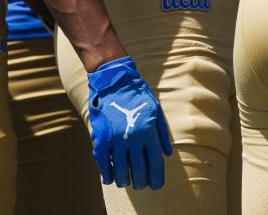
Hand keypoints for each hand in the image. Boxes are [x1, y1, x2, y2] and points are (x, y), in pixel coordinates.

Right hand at [86, 56, 171, 189]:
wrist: (114, 80)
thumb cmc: (138, 95)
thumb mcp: (156, 110)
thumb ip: (162, 133)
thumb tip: (167, 154)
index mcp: (149, 132)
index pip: (155, 163)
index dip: (156, 177)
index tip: (156, 185)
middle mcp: (133, 138)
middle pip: (139, 170)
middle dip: (141, 182)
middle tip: (141, 185)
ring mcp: (115, 139)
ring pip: (121, 170)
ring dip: (124, 180)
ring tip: (126, 182)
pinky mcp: (100, 138)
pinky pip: (103, 163)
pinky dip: (107, 174)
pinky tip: (110, 179)